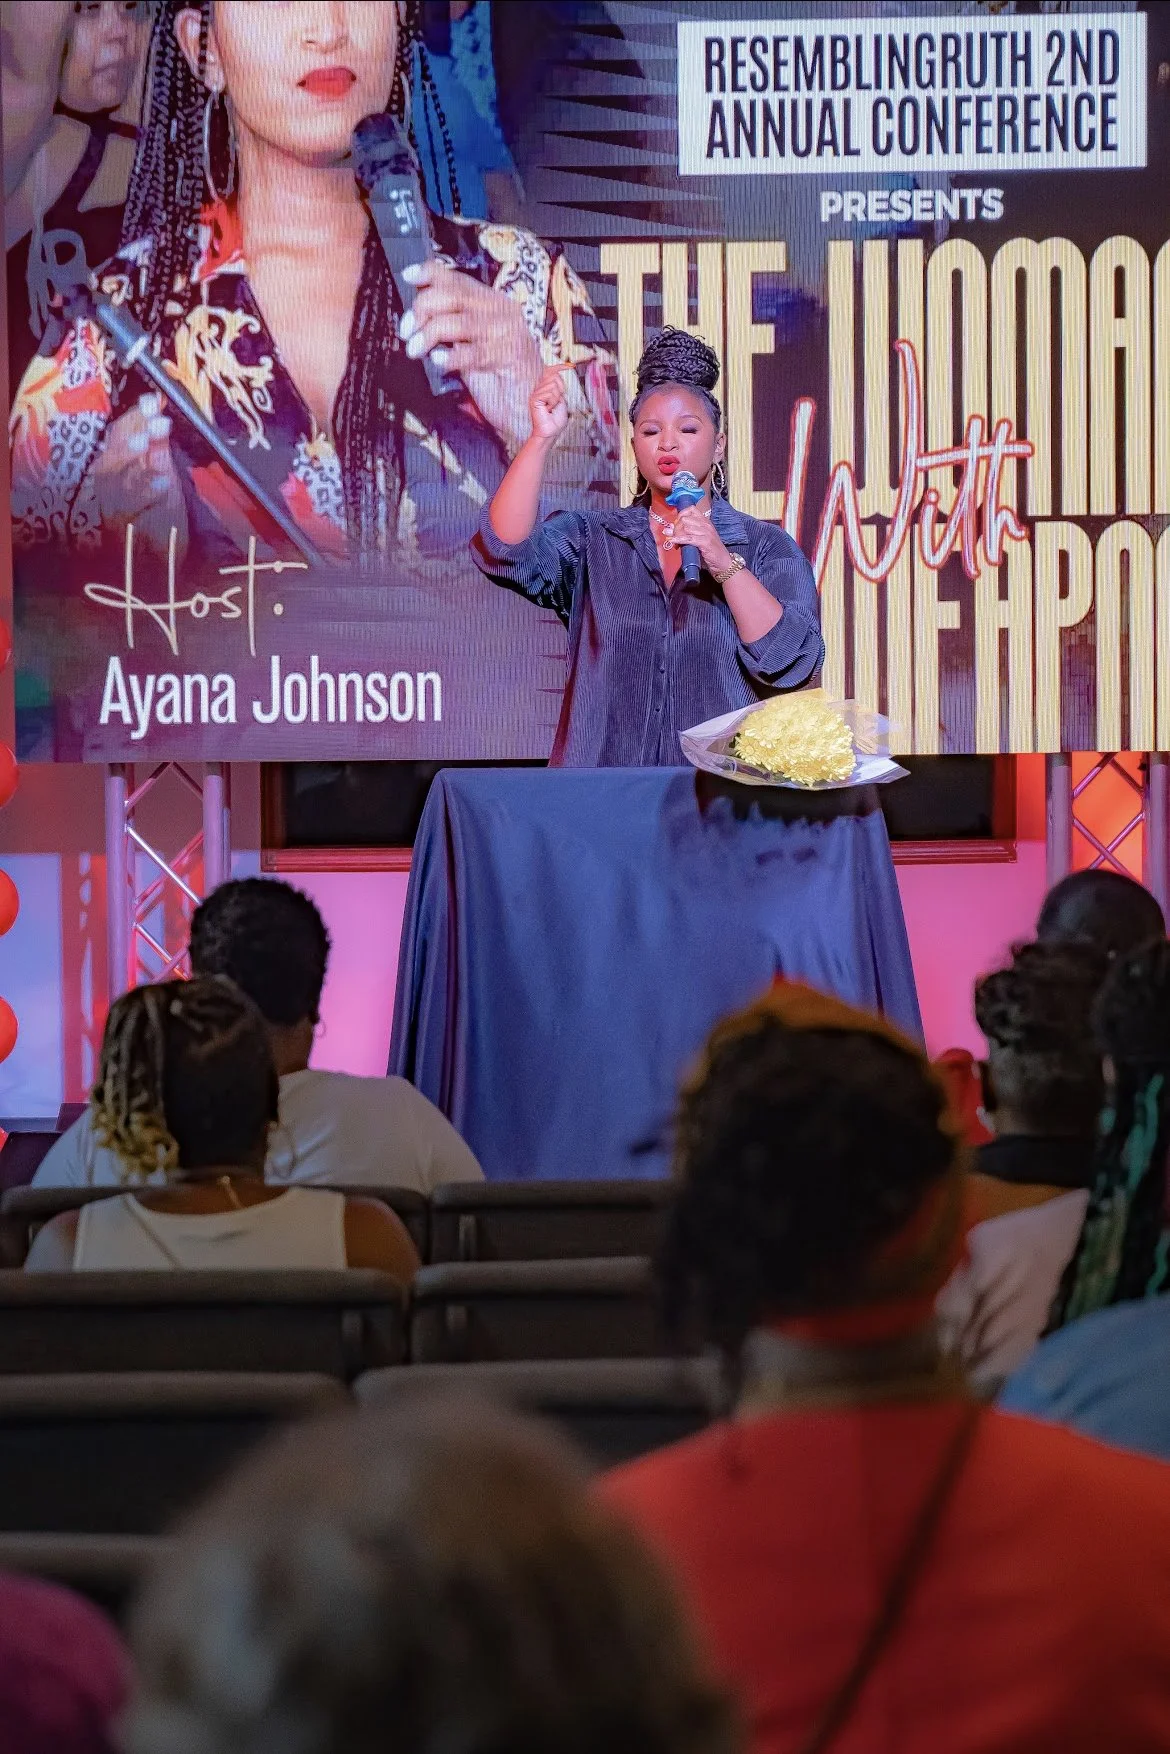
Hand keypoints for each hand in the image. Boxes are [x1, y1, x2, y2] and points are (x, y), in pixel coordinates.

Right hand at [91, 392, 188, 562]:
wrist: (165, 562)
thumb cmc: (162, 519)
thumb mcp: (165, 477)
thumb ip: (159, 450)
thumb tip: (159, 416)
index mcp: (116, 468)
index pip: (118, 436)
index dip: (134, 418)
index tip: (153, 401)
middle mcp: (106, 486)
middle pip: (110, 453)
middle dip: (133, 434)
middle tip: (157, 421)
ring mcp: (109, 507)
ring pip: (111, 479)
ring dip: (132, 458)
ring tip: (152, 443)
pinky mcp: (117, 530)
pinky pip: (123, 509)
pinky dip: (142, 494)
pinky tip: (162, 484)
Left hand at [398, 260, 543, 448]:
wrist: (531, 410)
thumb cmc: (500, 381)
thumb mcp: (469, 346)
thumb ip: (449, 328)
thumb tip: (416, 313)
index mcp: (491, 303)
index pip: (457, 279)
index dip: (430, 274)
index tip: (409, 276)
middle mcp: (501, 311)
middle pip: (454, 296)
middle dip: (423, 309)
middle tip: (407, 331)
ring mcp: (508, 333)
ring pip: (460, 322)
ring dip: (430, 334)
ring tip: (415, 349)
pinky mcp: (511, 357)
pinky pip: (474, 352)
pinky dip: (452, 356)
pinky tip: (439, 361)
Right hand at [527, 363, 572, 443]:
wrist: (550, 431)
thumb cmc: (556, 419)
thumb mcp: (561, 399)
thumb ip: (559, 387)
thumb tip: (557, 373)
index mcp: (545, 388)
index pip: (550, 371)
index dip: (560, 366)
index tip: (572, 366)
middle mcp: (539, 388)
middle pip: (554, 375)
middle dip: (561, 388)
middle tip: (557, 401)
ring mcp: (535, 393)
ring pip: (553, 384)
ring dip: (557, 398)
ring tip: (552, 407)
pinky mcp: (534, 398)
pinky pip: (550, 393)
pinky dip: (553, 401)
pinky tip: (548, 409)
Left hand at [670, 505, 732, 574]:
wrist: (723, 562)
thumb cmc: (709, 551)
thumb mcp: (697, 539)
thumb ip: (685, 533)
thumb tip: (668, 529)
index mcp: (705, 521)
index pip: (691, 509)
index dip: (681, 515)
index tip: (676, 524)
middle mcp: (706, 524)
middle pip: (685, 519)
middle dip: (677, 527)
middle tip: (675, 536)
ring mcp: (706, 533)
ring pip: (685, 528)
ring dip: (677, 535)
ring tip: (676, 542)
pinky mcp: (705, 542)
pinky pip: (688, 538)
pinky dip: (679, 540)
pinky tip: (673, 541)